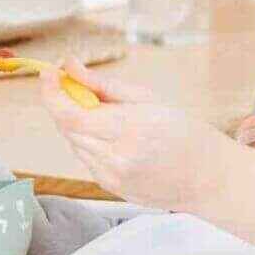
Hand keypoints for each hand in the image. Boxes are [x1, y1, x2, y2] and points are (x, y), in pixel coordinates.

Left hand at [39, 58, 233, 211]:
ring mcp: (111, 178)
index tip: (48, 73)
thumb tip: (68, 66)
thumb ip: (102, 84)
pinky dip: (90, 142)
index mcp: (130, 130)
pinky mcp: (109, 188)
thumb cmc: (184, 132)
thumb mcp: (147, 98)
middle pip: (67, 128)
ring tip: (108, 116)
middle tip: (76, 84)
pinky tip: (115, 139)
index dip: (52, 93)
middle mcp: (117, 158)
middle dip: (64, 103)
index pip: (71, 115)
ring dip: (78, 124)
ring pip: (74, 143)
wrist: (206, 177)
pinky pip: (86, 158)